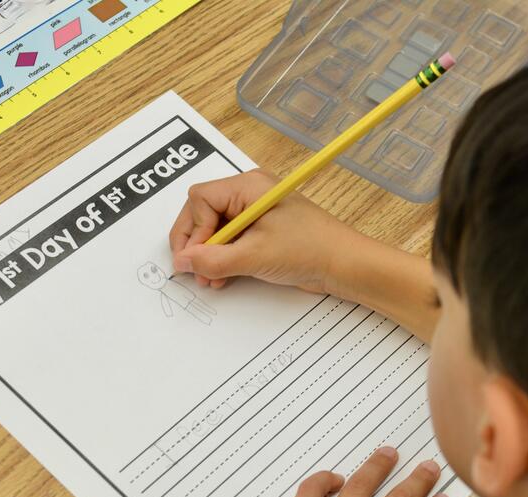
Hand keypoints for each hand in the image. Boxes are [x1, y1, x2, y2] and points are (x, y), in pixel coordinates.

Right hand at [169, 169, 364, 292]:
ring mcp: (255, 213)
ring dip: (209, 255)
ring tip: (209, 279)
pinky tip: (222, 277)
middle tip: (194, 271)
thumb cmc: (310, 249)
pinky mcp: (262, 231)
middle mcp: (249, 194)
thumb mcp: (254, 256)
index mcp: (248, 187)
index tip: (196, 257)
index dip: (193, 230)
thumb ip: (213, 260)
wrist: (344, 265)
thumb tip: (183, 262)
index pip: (200, 200)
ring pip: (215, 230)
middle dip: (197, 244)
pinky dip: (223, 258)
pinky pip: (231, 240)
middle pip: (203, 213)